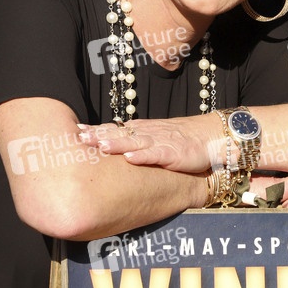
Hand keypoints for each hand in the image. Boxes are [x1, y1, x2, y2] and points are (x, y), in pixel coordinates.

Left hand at [77, 115, 216, 172]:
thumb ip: (137, 141)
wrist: (212, 136)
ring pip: (135, 142)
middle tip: (78, 135)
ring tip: (99, 145)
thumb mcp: (157, 139)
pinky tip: (130, 158)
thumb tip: (113, 144)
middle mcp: (148, 134)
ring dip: (116, 143)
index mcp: (143, 130)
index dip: (96, 129)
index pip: (115, 128)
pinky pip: (156, 154)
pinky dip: (143, 156)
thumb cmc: (184, 139)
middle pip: (120, 133)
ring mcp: (161, 142)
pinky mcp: (174, 153)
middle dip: (99, 134)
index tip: (75, 130)